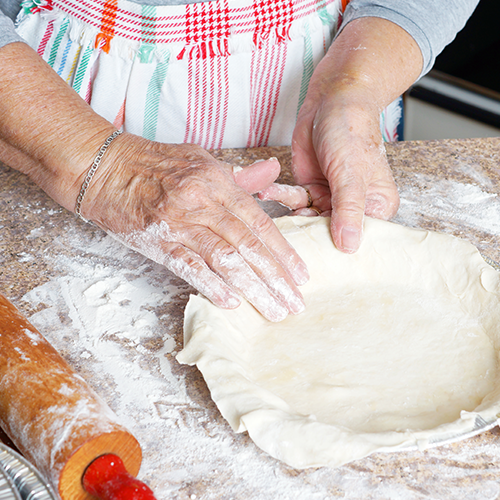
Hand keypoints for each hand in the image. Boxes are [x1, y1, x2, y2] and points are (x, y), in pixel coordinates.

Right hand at [80, 135, 308, 321]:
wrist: (106, 168)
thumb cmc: (156, 165)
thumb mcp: (201, 161)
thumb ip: (239, 175)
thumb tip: (272, 171)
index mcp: (217, 181)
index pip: (259, 222)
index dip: (283, 252)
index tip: (300, 276)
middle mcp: (201, 201)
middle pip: (247, 245)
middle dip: (275, 278)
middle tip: (295, 304)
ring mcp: (178, 222)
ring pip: (224, 259)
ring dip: (253, 288)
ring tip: (274, 310)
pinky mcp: (157, 240)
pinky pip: (188, 266)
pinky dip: (211, 285)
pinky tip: (232, 302)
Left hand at [260, 18, 421, 252]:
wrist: (332, 100)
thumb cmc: (351, 130)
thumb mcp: (350, 173)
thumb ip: (348, 210)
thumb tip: (349, 248)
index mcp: (376, 206)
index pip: (360, 238)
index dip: (340, 250)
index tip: (318, 260)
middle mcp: (354, 207)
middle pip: (332, 233)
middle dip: (309, 235)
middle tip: (285, 243)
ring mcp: (331, 199)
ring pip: (309, 218)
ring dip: (290, 214)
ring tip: (271, 213)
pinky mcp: (310, 188)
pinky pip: (294, 200)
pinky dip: (280, 196)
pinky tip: (267, 191)